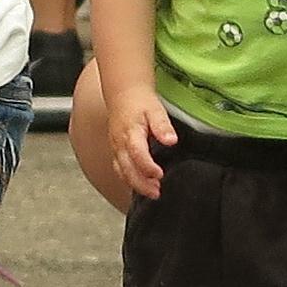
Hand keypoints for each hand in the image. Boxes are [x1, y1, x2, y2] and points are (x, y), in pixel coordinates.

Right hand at [104, 85, 177, 201]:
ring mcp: (115, 147)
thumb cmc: (140, 102)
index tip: (160, 174)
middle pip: (126, 168)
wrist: (123, 93)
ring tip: (152, 192)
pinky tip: (140, 185)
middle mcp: (119, 143)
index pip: (136, 154)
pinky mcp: (115, 150)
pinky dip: (128, 179)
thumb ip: (163, 126)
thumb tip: (171, 140)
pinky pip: (118, 168)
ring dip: (135, 184)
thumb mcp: (156, 110)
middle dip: (141, 183)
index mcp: (130, 132)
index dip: (147, 167)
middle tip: (156, 192)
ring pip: (121, 171)